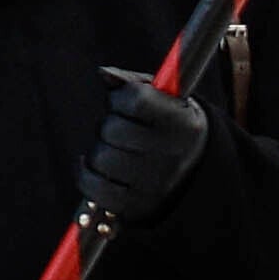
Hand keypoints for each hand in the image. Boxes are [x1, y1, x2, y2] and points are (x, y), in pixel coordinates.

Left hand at [75, 71, 212, 230]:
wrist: (193, 170)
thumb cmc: (167, 124)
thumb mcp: (161, 98)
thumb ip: (131, 82)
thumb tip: (103, 74)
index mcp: (181, 121)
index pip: (136, 100)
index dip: (121, 97)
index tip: (124, 101)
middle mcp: (172, 153)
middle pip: (112, 129)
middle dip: (108, 124)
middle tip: (117, 127)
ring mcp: (156, 182)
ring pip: (101, 158)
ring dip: (98, 150)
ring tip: (113, 148)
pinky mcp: (138, 205)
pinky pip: (96, 189)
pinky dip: (85, 175)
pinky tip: (91, 165)